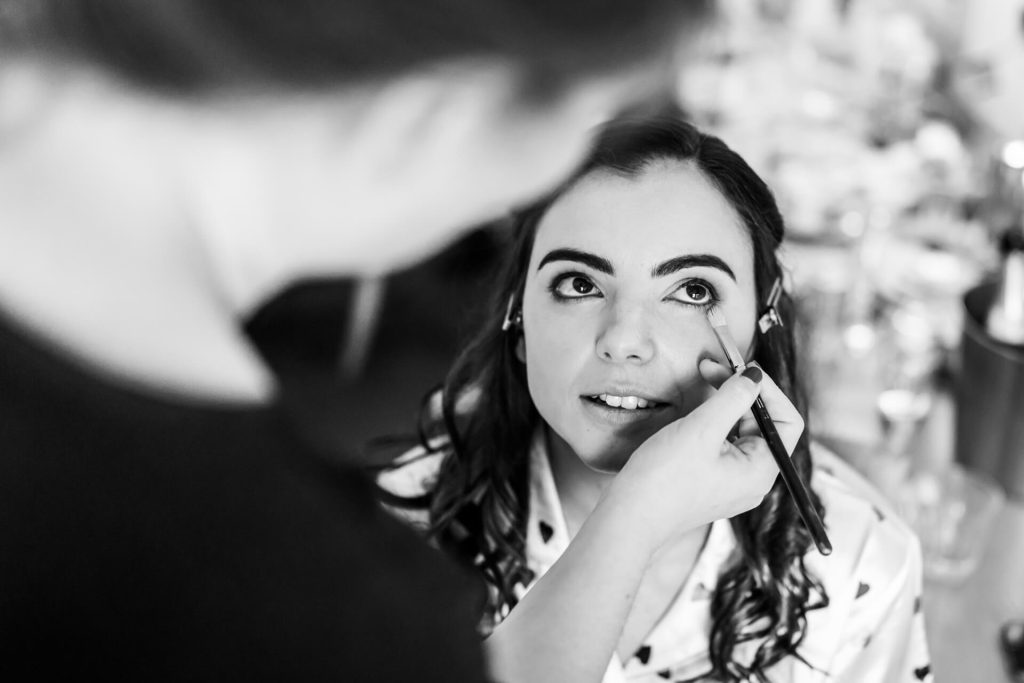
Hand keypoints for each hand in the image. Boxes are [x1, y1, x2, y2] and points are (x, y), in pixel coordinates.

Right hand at [599, 362, 803, 556]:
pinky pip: (724, 447)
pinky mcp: (712, 484)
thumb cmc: (664, 478)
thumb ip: (733, 397)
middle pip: (763, 425)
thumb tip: (756, 376)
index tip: (741, 369)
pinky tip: (694, 414)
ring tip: (703, 385)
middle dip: (741, 394)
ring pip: (742, 433)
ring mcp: (733, 485)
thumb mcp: (702, 429)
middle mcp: (754, 481)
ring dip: (726, 406)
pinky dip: (714, 424)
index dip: (769, 391)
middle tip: (710, 369)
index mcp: (761, 471)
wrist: (630, 518)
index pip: (787, 422)